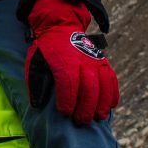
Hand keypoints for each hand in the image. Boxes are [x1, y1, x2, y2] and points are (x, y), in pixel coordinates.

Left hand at [25, 0, 119, 123]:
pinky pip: (113, 80)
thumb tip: (37, 105)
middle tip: (81, 121)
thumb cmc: (46, 49)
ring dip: (102, 104)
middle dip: (86, 107)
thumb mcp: (34, 62)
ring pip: (104, 85)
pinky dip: (113, 94)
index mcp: (64, 61)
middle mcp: (83, 61)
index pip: (69, 84)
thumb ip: (35, 83)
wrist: (61, 26)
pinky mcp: (104, 62)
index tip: (65, 113)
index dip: (68, 101)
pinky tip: (109, 106)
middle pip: (89, 88)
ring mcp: (96, 61)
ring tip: (97, 118)